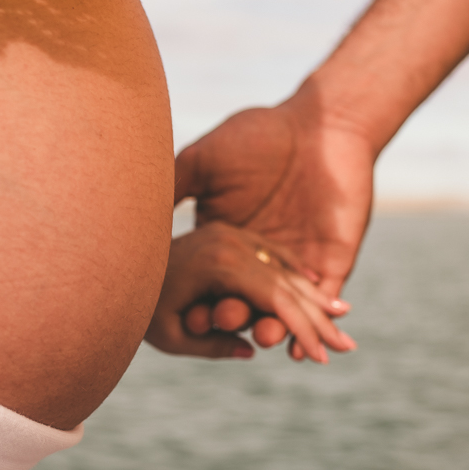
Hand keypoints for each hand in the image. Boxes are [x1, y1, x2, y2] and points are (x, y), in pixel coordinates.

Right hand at [174, 85, 376, 354]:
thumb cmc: (259, 134)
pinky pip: (320, 303)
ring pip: (285, 309)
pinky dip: (311, 327)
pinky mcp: (333, 261)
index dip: (201, 300)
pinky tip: (300, 348)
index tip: (186, 314)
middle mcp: (262, 258)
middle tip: (221, 325)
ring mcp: (298, 262)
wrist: (320, 121)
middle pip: (248, 301)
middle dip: (237, 318)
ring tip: (264, 337)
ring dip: (274, 329)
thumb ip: (173, 190)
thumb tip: (135, 219)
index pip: (214, 283)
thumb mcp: (202, 162)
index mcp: (230, 241)